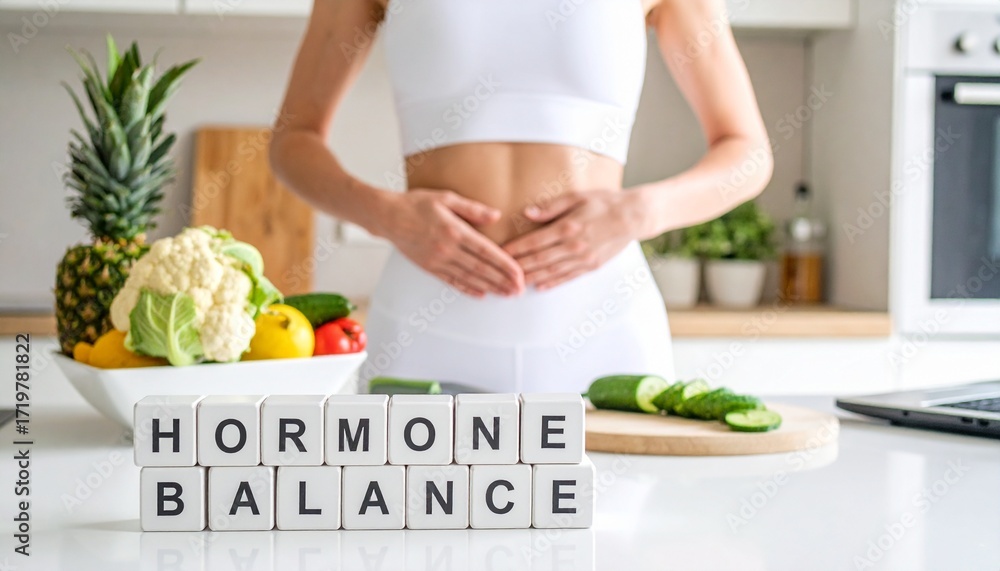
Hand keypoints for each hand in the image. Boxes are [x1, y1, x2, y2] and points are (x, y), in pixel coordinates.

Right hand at [381, 189, 524, 296]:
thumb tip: (496, 216)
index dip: (505, 264)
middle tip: (519, 291)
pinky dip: (467, 289)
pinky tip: (481, 294)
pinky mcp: (429, 267)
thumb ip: (473, 209)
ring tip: (506, 294)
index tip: (520, 274)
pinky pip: (451, 281)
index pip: (486, 251)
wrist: (387, 216)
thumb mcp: (446, 198)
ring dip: (490, 287)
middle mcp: (447, 249)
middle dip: (502, 281)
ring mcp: (437, 260)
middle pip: (481, 269)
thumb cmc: (416, 204)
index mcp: (455, 231)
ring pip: (469, 277)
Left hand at [503, 190, 643, 289]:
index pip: (534, 241)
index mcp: (567, 227)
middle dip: (518, 267)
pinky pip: (567, 277)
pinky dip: (552, 283)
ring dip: (531, 278)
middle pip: (539, 260)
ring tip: (514, 283)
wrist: (634, 216)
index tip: (500, 253)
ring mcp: (583, 259)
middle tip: (501, 273)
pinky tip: (539, 286)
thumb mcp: (577, 196)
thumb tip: (528, 213)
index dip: (515, 249)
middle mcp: (573, 246)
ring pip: (551, 272)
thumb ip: (551, 206)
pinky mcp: (591, 266)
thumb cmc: (604, 202)